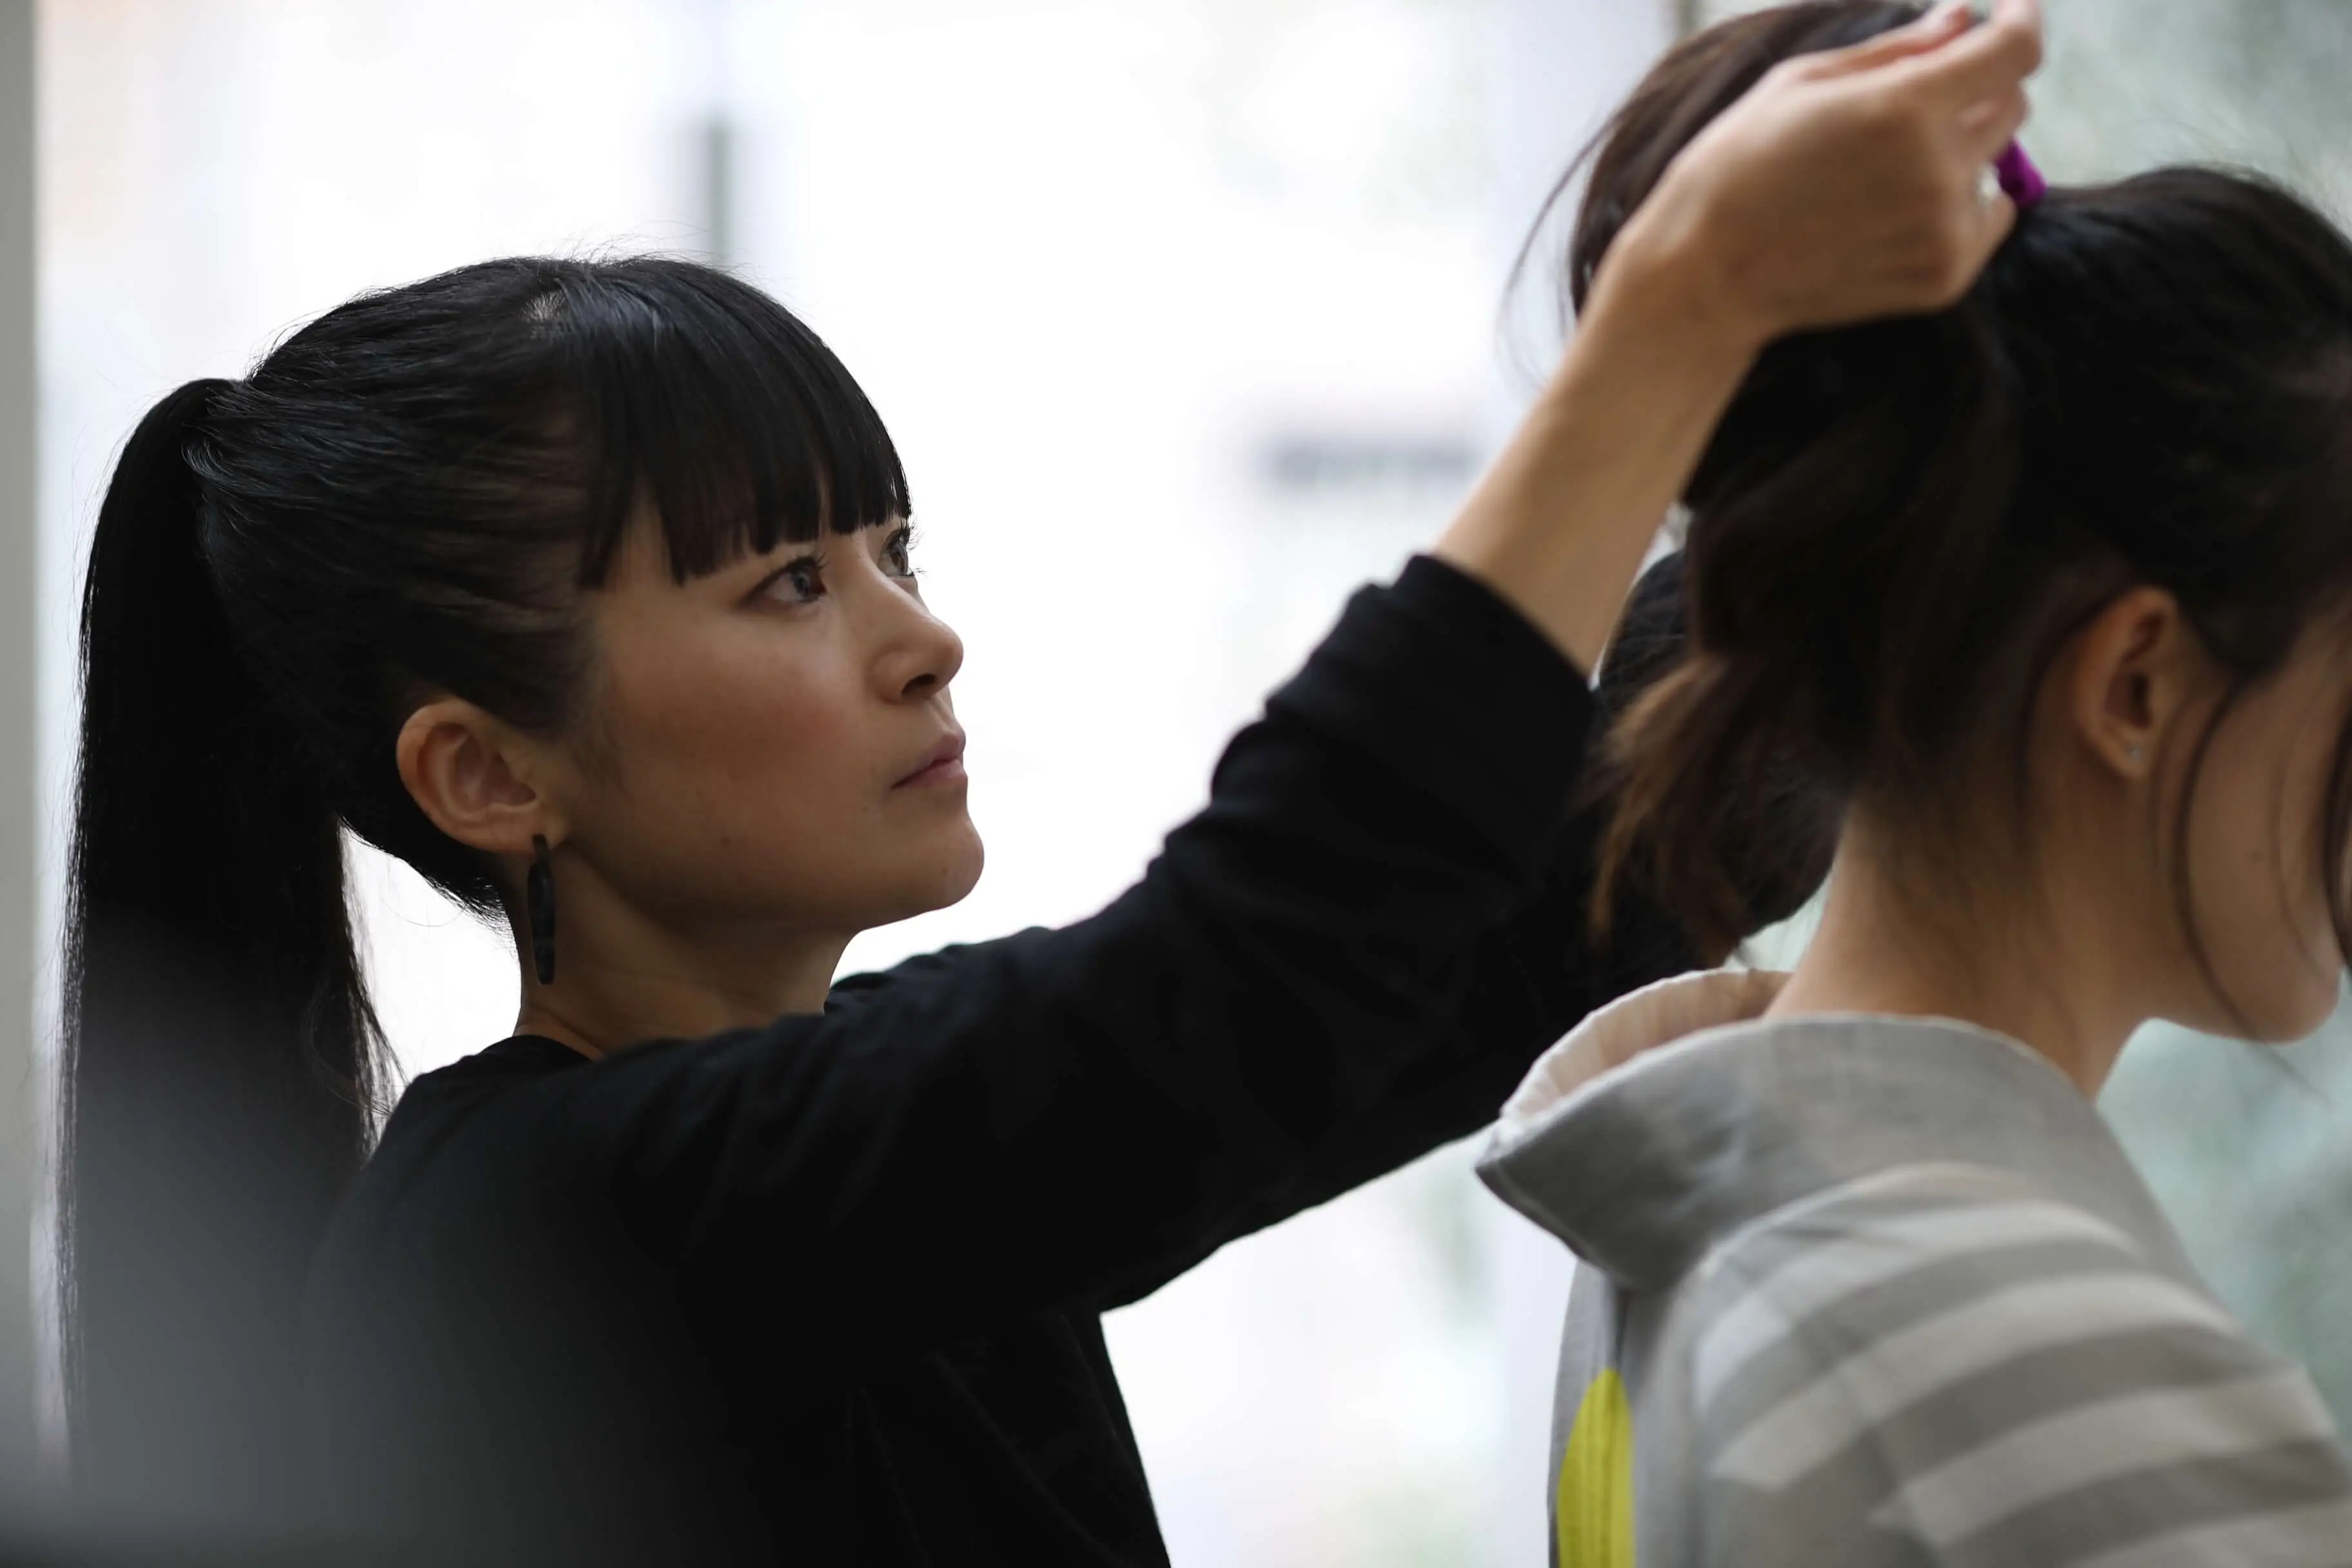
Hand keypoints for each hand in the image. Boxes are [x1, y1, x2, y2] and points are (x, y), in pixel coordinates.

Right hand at [1604, 0, 2044, 352]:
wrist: (1704, 276)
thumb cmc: (1738, 166)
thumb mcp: (1802, 84)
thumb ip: (1897, 49)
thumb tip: (1963, 19)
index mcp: (1903, 109)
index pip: (2014, 50)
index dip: (2020, 20)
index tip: (2012, 11)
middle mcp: (1936, 170)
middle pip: (2010, 104)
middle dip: (1975, 89)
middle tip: (1913, 103)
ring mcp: (1943, 231)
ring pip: (1995, 164)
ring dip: (1958, 152)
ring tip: (1882, 172)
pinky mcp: (1943, 277)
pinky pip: (1989, 218)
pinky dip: (1960, 205)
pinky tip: (1896, 211)